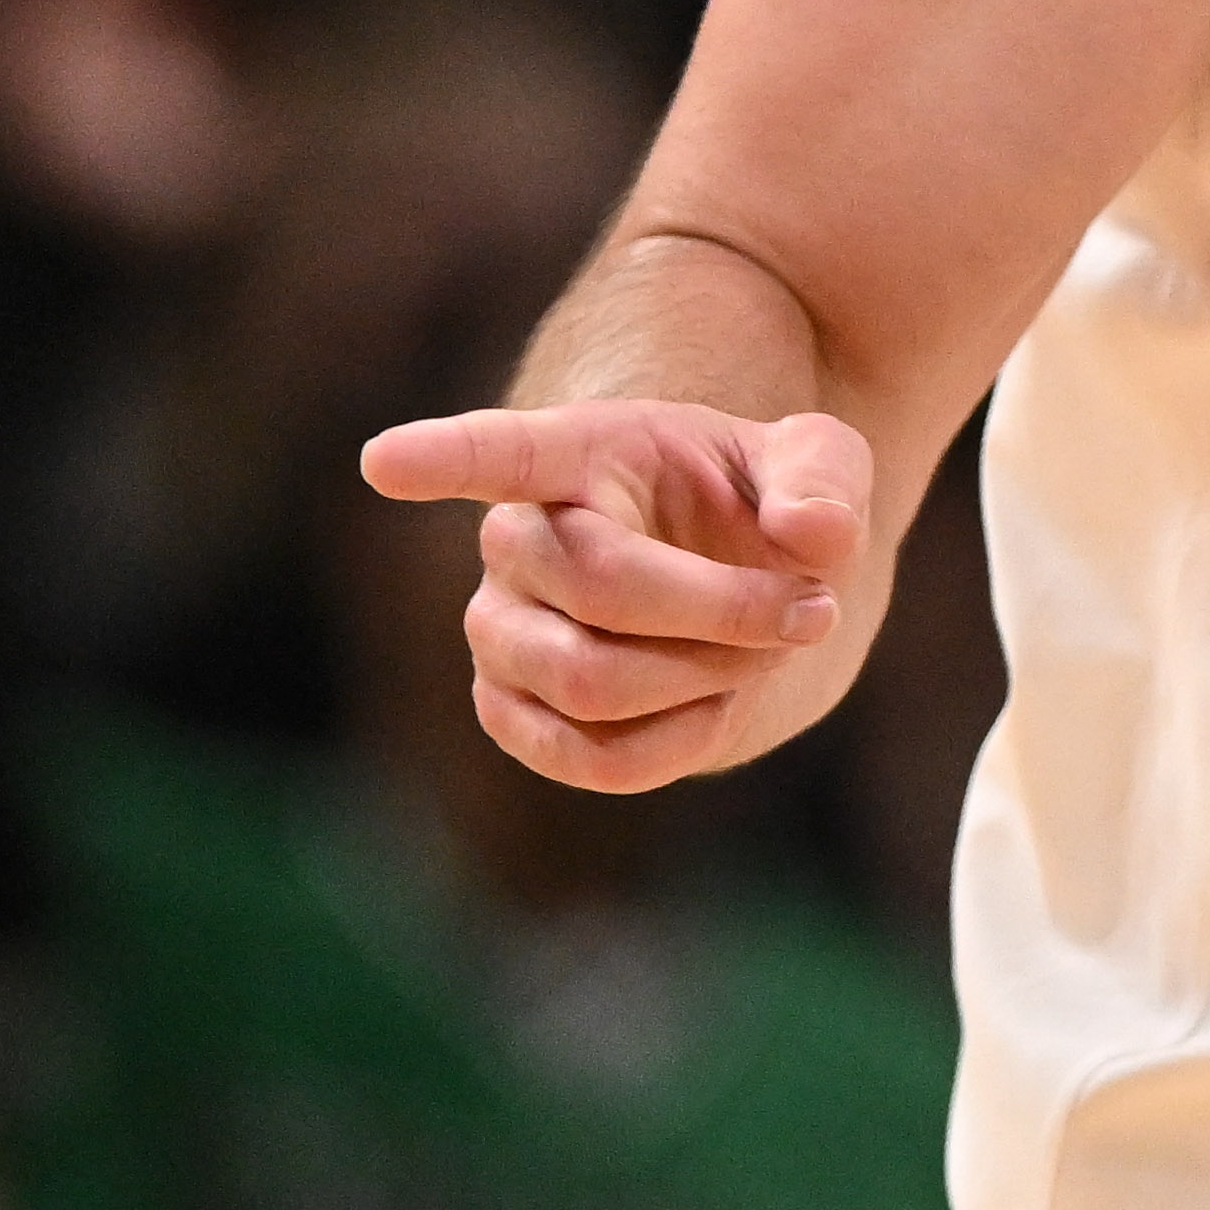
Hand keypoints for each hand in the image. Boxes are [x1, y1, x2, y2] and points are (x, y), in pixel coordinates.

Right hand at [358, 399, 871, 790]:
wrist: (740, 589)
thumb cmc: (764, 507)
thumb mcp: (819, 465)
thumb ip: (825, 480)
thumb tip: (812, 534)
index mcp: (579, 453)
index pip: (499, 451)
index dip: (441, 458)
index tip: (384, 461)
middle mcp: (516, 541)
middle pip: (602, 588)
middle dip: (726, 610)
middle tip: (813, 608)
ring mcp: (501, 633)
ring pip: (593, 683)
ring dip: (708, 678)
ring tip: (766, 649)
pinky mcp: (512, 714)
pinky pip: (595, 758)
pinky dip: (685, 738)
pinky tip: (720, 697)